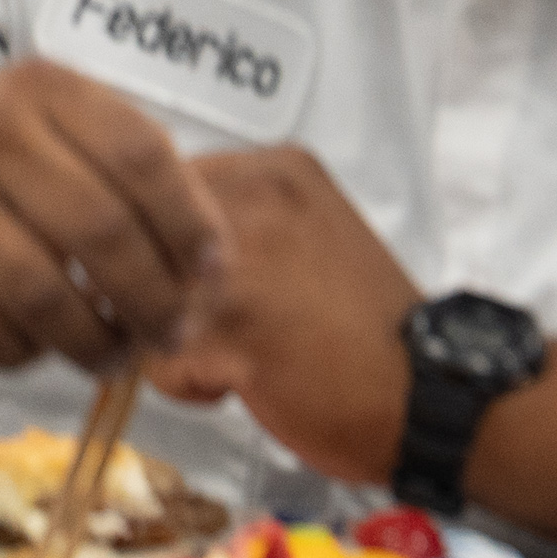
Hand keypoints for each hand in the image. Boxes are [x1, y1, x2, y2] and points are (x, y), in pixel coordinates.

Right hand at [0, 64, 220, 367]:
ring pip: (41, 294)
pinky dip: (26, 352)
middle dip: (154, 296)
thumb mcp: (58, 123)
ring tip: (119, 355)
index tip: (213, 271)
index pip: (142, 156)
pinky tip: (45, 349)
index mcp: (43, 89)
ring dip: (95, 339)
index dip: (190, 222)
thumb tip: (208, 267)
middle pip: (100, 231)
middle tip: (175, 333)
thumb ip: (133, 174)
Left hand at [141, 148, 421, 486]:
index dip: (160, 251)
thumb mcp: (301, 234)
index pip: (151, 192)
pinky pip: (151, 358)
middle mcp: (256, 196)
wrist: (426, 389)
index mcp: (276, 168)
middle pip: (133, 246)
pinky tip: (247, 378)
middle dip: (154, 292)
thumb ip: (230, 220)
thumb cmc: (360, 329)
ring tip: (240, 350)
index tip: (204, 282)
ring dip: (170, 337)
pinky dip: (188, 381)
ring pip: (135, 302)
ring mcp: (240, 255)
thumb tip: (130, 241)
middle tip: (228, 322)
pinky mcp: (227, 323)